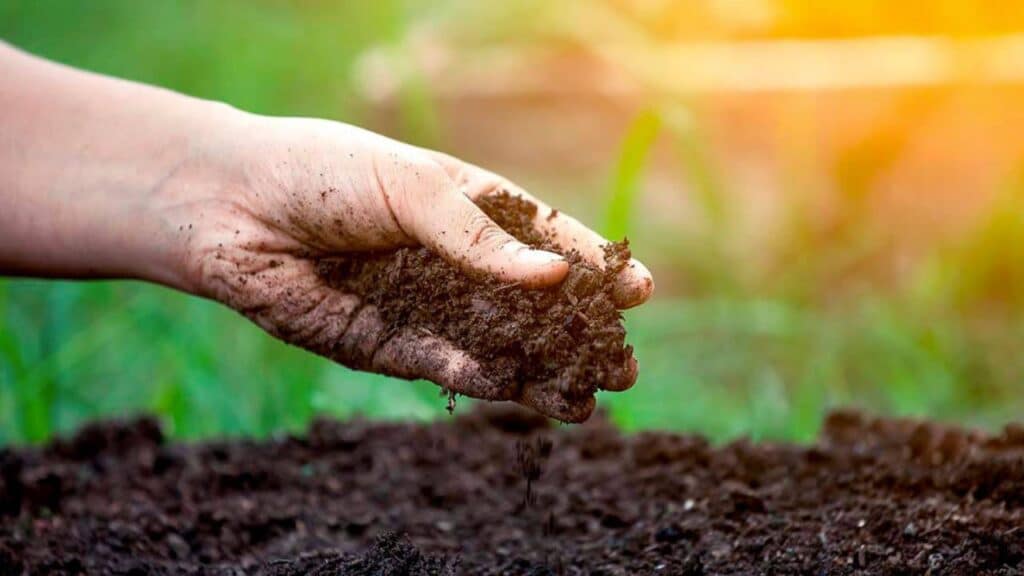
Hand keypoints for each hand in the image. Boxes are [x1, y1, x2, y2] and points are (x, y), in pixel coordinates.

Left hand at [171, 113, 652, 419]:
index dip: (594, 265)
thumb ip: (480, 239)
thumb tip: (556, 276)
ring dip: (541, 372)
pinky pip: (444, 365)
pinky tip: (516, 390)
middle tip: (623, 364)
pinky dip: (481, 379)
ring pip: (497, 345)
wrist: (234, 208)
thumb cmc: (326, 174)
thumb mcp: (414, 190)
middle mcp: (455, 261)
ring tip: (588, 398)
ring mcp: (426, 305)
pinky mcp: (387, 344)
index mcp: (470, 206)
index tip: (639, 289)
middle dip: (579, 334)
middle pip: (532, 304)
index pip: (546, 239)